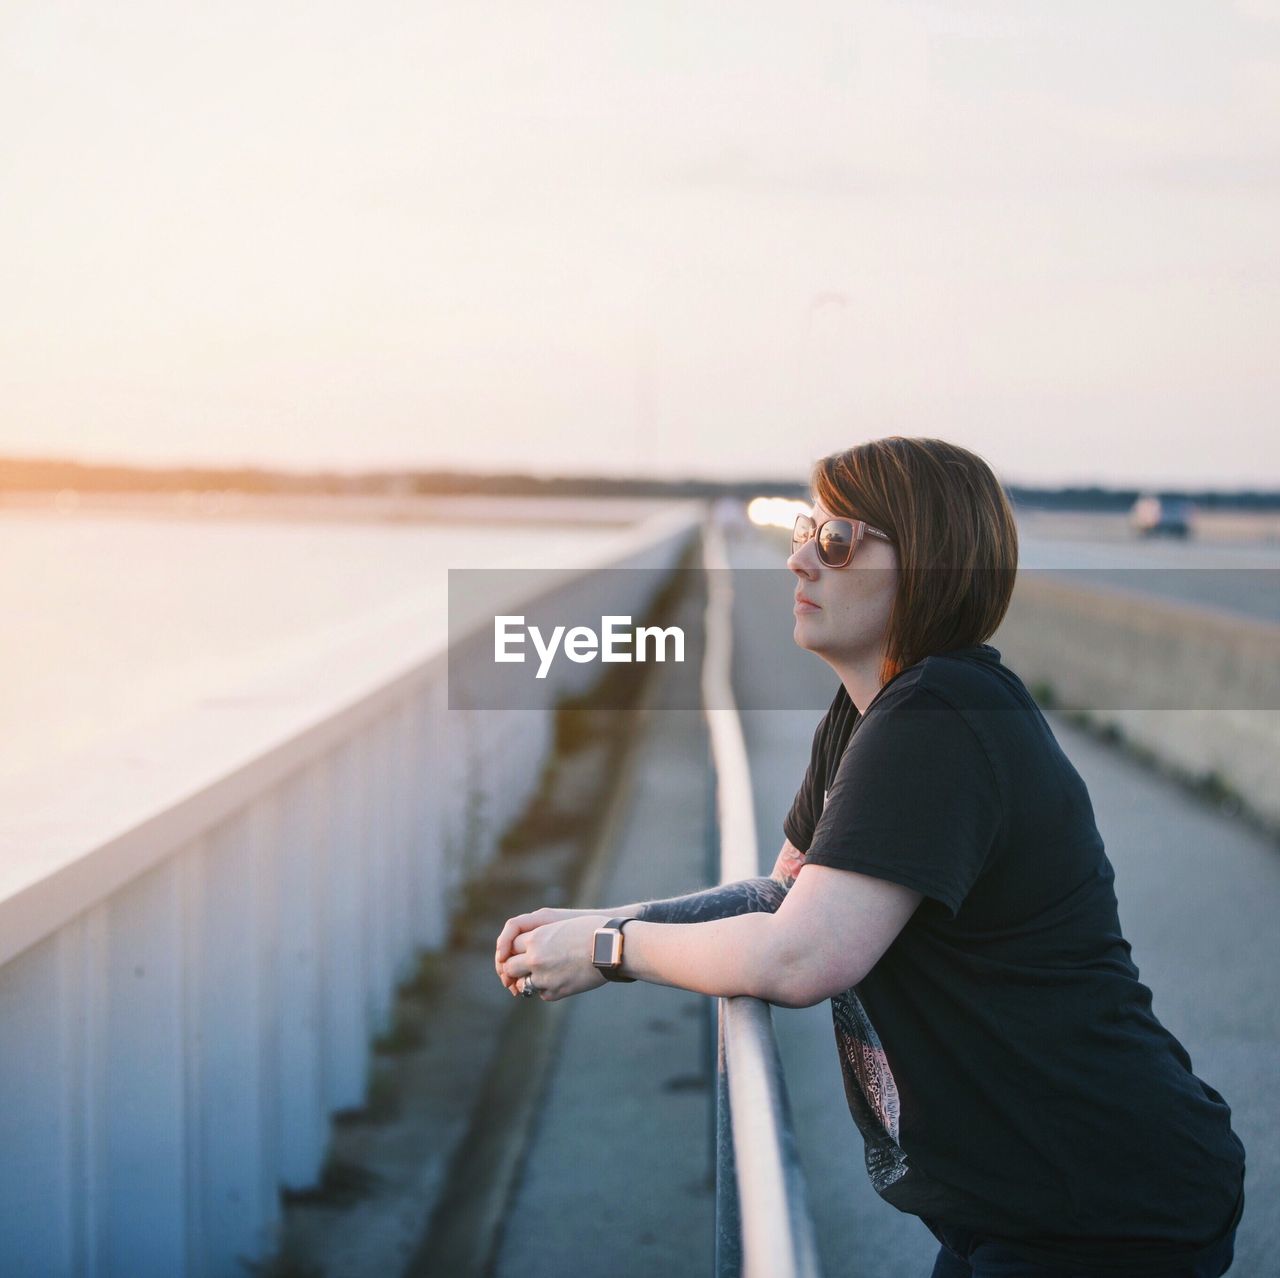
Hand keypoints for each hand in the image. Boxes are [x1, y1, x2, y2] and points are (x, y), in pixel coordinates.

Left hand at [499, 914, 613, 1000]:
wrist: (611, 947)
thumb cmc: (592, 931)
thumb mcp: (561, 926)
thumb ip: (543, 937)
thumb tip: (532, 948)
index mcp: (536, 938)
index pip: (511, 946)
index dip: (514, 949)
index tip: (518, 952)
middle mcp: (535, 958)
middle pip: (509, 967)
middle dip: (514, 968)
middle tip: (521, 969)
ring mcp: (544, 977)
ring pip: (523, 984)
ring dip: (528, 980)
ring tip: (540, 976)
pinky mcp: (556, 992)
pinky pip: (542, 994)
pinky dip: (547, 989)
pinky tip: (559, 981)